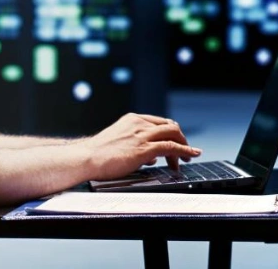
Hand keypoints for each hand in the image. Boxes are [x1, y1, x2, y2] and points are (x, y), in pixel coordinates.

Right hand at [80, 113, 201, 180]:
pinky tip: (191, 155)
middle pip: (169, 126)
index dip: (171, 132)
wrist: (86, 158)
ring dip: (184, 146)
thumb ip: (135, 146)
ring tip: (189, 157)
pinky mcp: (144, 149)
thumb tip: (150, 158)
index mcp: (131, 120)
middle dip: (180, 138)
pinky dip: (185, 151)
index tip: (175, 141)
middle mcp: (138, 124)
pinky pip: (171, 147)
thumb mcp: (119, 143)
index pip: (159, 122)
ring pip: (173, 135)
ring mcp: (142, 135)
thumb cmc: (97, 154)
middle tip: (185, 151)